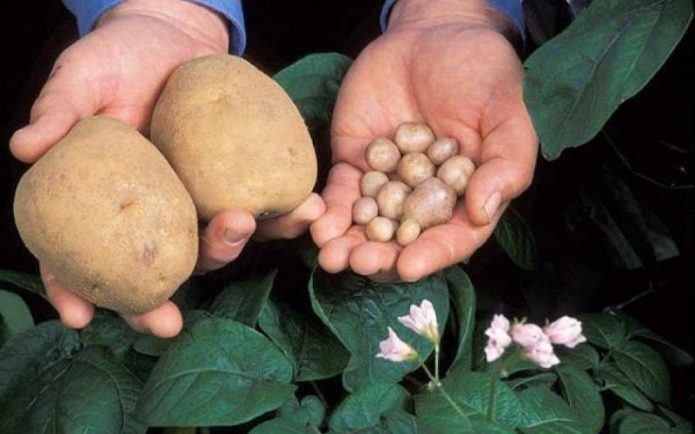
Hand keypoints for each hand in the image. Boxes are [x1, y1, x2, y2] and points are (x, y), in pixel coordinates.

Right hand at [10, 0, 323, 336]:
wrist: (174, 41)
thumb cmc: (117, 60)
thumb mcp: (82, 79)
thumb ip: (59, 110)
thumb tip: (23, 146)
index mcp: (102, 203)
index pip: (77, 254)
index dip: (74, 289)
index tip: (81, 319)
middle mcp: (152, 215)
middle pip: (154, 268)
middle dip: (161, 297)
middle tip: (171, 315)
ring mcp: (197, 203)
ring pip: (212, 244)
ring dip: (231, 247)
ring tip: (245, 223)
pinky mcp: (237, 182)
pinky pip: (263, 207)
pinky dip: (286, 213)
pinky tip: (305, 207)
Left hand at [311, 0, 536, 281]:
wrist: (434, 33)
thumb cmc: (482, 72)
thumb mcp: (507, 111)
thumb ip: (507, 161)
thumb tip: (483, 211)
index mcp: (467, 196)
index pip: (452, 236)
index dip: (432, 254)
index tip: (409, 267)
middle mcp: (427, 199)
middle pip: (404, 240)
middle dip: (381, 256)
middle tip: (358, 263)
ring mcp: (390, 184)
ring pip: (368, 225)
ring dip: (348, 245)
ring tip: (331, 256)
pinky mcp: (357, 164)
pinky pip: (341, 194)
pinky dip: (330, 212)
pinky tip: (318, 226)